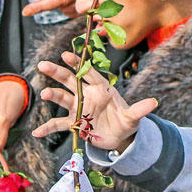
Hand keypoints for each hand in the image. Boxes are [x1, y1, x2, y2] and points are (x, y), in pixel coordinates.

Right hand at [32, 51, 157, 150]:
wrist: (119, 137)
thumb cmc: (126, 121)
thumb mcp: (133, 117)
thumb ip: (140, 109)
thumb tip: (154, 103)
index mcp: (101, 88)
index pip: (88, 73)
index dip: (77, 64)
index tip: (65, 54)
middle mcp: (87, 95)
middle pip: (70, 81)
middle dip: (57, 72)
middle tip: (43, 65)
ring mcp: (79, 108)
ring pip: (63, 99)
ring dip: (53, 96)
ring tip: (44, 93)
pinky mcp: (75, 123)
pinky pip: (59, 124)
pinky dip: (48, 128)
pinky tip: (37, 132)